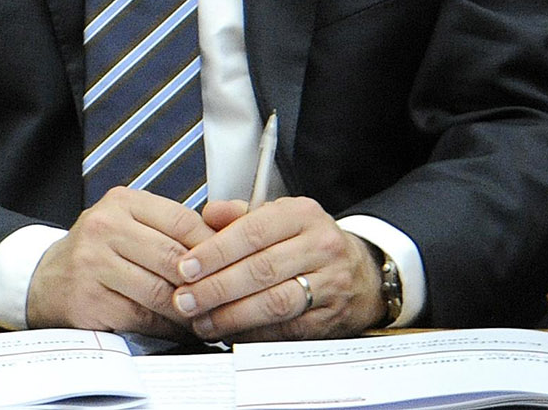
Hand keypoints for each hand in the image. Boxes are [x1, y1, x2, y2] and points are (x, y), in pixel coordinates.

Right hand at [26, 187, 214, 336]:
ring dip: (190, 310)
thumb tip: (238, 220)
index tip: (232, 265)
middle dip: (205, 283)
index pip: (182, 221)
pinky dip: (169, 328)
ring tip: (208, 316)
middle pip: (173, 258)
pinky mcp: (89, 299)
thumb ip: (179, 224)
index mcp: (122, 202)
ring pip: (161, 292)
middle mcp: (103, 227)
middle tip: (227, 298)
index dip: (214, 247)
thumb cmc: (101, 252)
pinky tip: (180, 328)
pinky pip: (144, 318)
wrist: (46, 279)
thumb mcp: (133, 223)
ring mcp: (92, 263)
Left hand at [169, 197, 385, 340]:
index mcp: (302, 215)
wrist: (361, 272)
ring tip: (203, 321)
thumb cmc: (308, 241)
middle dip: (216, 288)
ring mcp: (330, 284)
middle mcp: (320, 247)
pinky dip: (255, 334)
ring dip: (233, 316)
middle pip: (262, 270)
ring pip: (276, 303)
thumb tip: (207, 214)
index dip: (215, 252)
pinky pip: (288, 329)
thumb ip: (239, 214)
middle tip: (186, 300)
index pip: (253, 232)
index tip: (186, 267)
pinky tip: (231, 333)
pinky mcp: (331, 317)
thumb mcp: (278, 215)